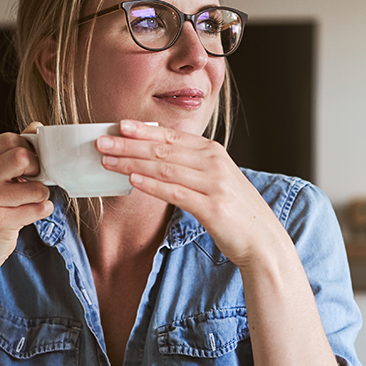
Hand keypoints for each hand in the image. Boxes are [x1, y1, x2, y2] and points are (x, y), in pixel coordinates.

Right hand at [0, 128, 52, 270]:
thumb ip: (15, 151)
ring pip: (36, 188)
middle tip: (32, 182)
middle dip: (37, 170)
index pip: (12, 139)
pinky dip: (42, 211)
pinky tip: (29, 215)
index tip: (28, 165)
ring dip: (42, 196)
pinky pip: (38, 210)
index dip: (29, 150)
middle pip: (23, 157)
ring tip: (29, 202)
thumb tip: (36, 127)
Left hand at [95, 119, 290, 268]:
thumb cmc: (235, 211)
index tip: (119, 125)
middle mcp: (214, 163)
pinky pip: (175, 192)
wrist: (263, 239)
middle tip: (102, 141)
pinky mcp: (212, 207)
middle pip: (163, 150)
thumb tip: (153, 160)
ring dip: (132, 162)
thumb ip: (190, 167)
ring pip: (164, 168)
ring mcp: (214, 184)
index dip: (143, 130)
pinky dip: (151, 185)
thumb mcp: (215, 180)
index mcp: (213, 152)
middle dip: (129, 144)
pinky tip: (132, 180)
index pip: (171, 137)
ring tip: (107, 160)